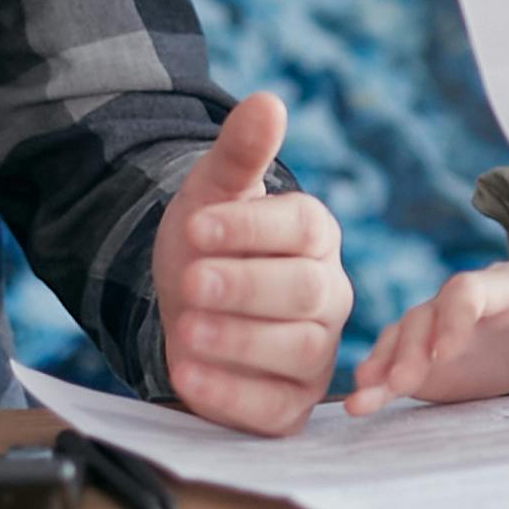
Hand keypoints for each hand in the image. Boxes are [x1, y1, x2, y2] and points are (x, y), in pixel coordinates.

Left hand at [154, 93, 352, 435]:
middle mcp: (328, 295)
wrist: (180, 307)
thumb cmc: (206, 247)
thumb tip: (267, 100)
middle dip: (245, 287)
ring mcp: (315, 354)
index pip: (303, 229)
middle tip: (192, 282)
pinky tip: (186, 374)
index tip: (196, 226)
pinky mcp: (289, 405)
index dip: (251, 229)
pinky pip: (273, 409)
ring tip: (186, 329)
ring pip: (298, 351)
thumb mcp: (212, 195)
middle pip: (306, 292)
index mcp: (315, 236)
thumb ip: (240, 153)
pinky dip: (229, 393)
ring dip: (238, 342)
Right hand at [343, 261, 508, 414]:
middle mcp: (462, 304)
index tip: (446, 352)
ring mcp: (439, 330)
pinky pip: (396, 370)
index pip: (469, 291)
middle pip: (427, 315)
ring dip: (384, 365)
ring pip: (402, 339)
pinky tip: (360, 404)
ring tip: (367, 393)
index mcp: (507, 288)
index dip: (454, 318)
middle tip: (403, 381)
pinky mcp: (425, 364)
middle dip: (412, 347)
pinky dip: (376, 385)